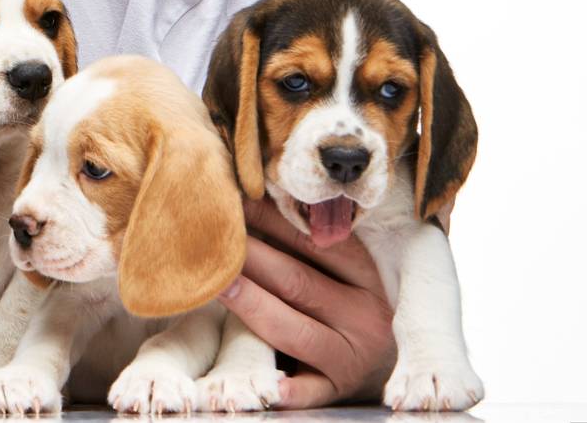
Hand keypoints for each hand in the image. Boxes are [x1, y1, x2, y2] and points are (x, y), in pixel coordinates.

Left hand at [216, 197, 395, 407]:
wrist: (382, 366)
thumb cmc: (342, 307)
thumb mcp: (338, 275)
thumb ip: (302, 247)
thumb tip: (247, 201)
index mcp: (367, 280)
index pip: (317, 244)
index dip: (274, 220)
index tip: (235, 201)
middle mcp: (364, 319)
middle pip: (298, 282)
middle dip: (250, 257)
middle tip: (211, 237)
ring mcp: (349, 359)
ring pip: (293, 330)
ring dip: (250, 304)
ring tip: (215, 283)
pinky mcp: (331, 392)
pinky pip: (304, 392)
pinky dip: (285, 389)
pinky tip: (262, 382)